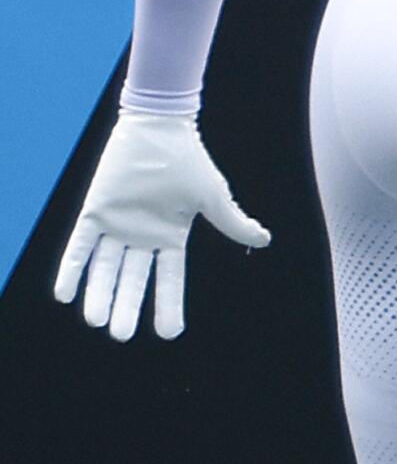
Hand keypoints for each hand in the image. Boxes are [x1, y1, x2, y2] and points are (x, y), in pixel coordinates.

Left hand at [52, 111, 270, 340]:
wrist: (158, 129)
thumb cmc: (188, 161)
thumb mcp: (213, 196)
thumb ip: (233, 222)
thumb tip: (264, 239)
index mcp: (170, 236)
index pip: (169, 278)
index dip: (168, 305)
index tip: (169, 333)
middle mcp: (142, 237)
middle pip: (133, 280)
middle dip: (127, 308)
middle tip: (120, 335)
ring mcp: (117, 226)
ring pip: (105, 269)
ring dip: (98, 295)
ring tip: (96, 320)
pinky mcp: (94, 213)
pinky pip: (79, 248)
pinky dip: (71, 270)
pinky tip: (65, 294)